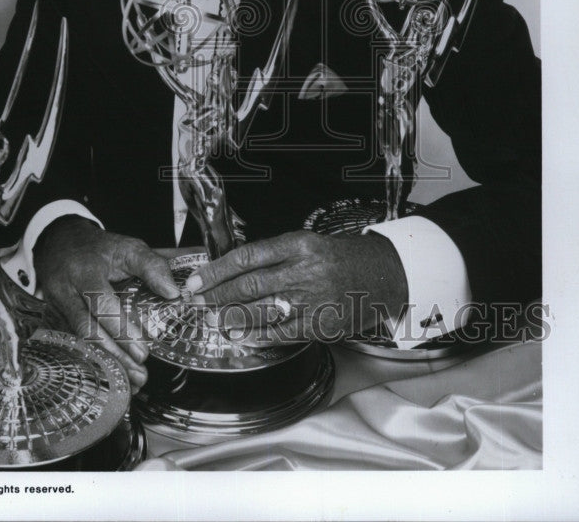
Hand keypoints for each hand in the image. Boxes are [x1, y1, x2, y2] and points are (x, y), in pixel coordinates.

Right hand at [34, 216, 178, 391]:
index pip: (101, 303)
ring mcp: (55, 307)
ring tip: (130, 381)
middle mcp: (65, 291)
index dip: (121, 329)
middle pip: (86, 329)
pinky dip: (92, 361)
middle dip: (114, 355)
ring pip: (77, 342)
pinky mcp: (52, 319)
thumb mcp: (127, 246)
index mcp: (85, 271)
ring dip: (104, 363)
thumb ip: (152, 266)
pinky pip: (71, 344)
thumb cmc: (98, 248)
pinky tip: (110, 375)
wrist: (59, 242)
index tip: (143, 350)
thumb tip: (173, 293)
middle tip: (140, 372)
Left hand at [183, 231, 406, 344]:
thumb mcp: (306, 243)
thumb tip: (231, 273)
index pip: (246, 257)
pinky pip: (281, 333)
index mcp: (297, 245)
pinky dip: (257, 336)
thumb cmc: (338, 258)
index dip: (216, 271)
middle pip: (248, 285)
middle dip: (216, 295)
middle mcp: (304, 271)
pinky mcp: (320, 325)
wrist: (382, 274)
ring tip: (212, 319)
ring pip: (261, 311)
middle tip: (195, 302)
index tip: (196, 281)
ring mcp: (312, 300)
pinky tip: (241, 336)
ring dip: (231, 317)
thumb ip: (273, 256)